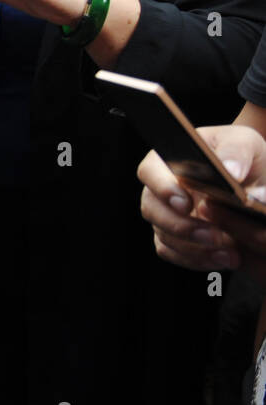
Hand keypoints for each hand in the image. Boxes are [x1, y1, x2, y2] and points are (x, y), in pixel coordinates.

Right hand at [138, 125, 265, 282]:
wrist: (257, 186)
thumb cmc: (245, 159)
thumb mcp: (247, 145)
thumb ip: (236, 152)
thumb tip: (230, 169)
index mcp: (171, 159)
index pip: (150, 170)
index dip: (162, 188)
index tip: (186, 203)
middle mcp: (162, 188)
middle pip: (151, 208)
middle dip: (180, 226)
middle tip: (214, 235)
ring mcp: (166, 214)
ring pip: (162, 235)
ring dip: (193, 248)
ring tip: (229, 252)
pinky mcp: (175, 238)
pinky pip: (173, 253)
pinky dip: (196, 260)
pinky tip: (223, 258)